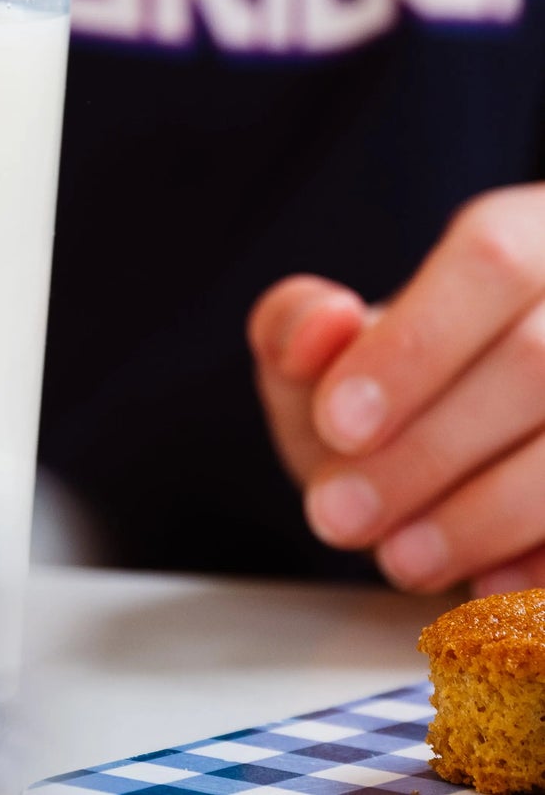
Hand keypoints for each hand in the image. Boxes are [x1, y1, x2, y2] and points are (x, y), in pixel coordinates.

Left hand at [250, 188, 544, 594]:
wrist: (472, 439)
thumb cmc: (408, 383)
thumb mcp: (333, 348)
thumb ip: (300, 327)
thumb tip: (325, 324)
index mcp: (533, 236)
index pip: (490, 264)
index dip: (415, 347)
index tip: (338, 423)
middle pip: (538, 362)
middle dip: (427, 452)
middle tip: (337, 515)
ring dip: (484, 516)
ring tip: (399, 556)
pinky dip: (544, 564)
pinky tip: (487, 584)